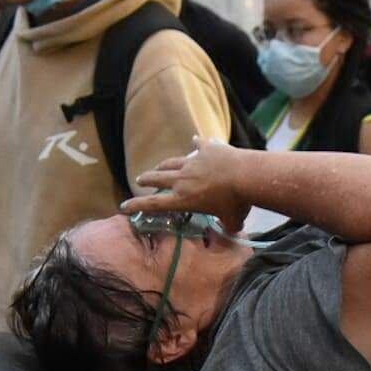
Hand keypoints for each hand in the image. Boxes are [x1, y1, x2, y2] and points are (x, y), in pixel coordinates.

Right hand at [125, 136, 250, 233]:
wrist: (247, 176)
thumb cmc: (237, 202)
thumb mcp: (233, 221)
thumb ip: (229, 226)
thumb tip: (233, 231)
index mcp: (184, 199)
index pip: (154, 204)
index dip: (137, 205)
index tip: (124, 205)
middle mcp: (183, 179)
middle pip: (157, 178)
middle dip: (146, 179)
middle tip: (139, 179)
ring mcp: (193, 162)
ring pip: (172, 162)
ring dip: (164, 165)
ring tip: (159, 166)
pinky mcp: (207, 149)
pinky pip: (199, 144)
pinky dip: (196, 143)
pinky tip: (195, 139)